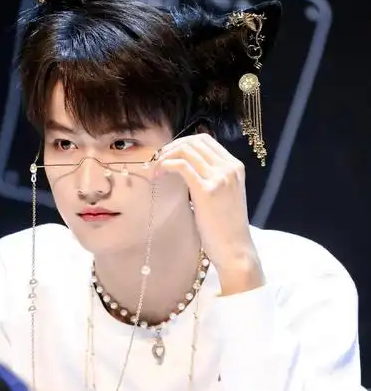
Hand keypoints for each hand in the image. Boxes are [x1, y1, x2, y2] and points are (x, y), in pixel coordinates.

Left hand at [155, 133, 264, 294]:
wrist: (235, 250)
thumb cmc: (226, 229)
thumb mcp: (223, 196)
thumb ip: (211, 179)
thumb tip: (186, 169)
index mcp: (235, 167)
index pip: (205, 140)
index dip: (182, 143)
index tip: (168, 156)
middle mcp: (230, 168)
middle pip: (194, 141)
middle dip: (171, 147)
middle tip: (157, 161)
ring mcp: (220, 178)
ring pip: (186, 150)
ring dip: (166, 156)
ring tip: (155, 169)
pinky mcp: (207, 190)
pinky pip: (182, 165)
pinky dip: (166, 165)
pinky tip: (158, 175)